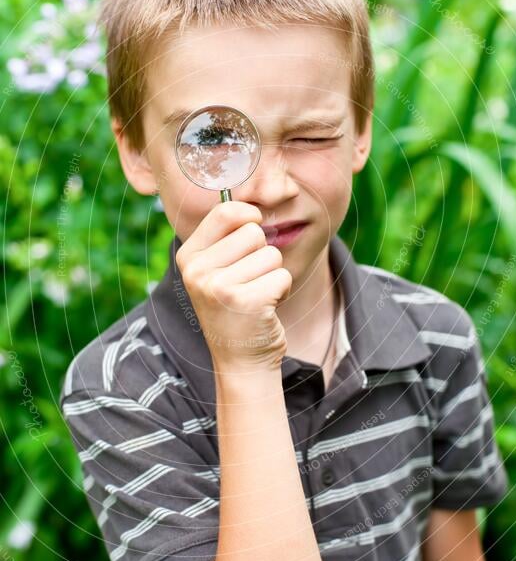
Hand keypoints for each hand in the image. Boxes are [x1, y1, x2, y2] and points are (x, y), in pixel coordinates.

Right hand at [175, 201, 292, 371]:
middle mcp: (197, 271)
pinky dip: (282, 291)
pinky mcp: (246, 302)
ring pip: (271, 254)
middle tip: (249, 282)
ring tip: (256, 296)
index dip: (249, 217)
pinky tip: (265, 309)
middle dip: (262, 255)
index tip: (252, 233)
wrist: (241, 360)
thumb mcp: (217, 270)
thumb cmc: (235, 307)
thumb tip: (254, 200)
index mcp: (188, 257)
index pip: (225, 212)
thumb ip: (227, 236)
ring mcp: (219, 287)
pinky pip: (283, 275)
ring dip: (273, 275)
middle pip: (254, 232)